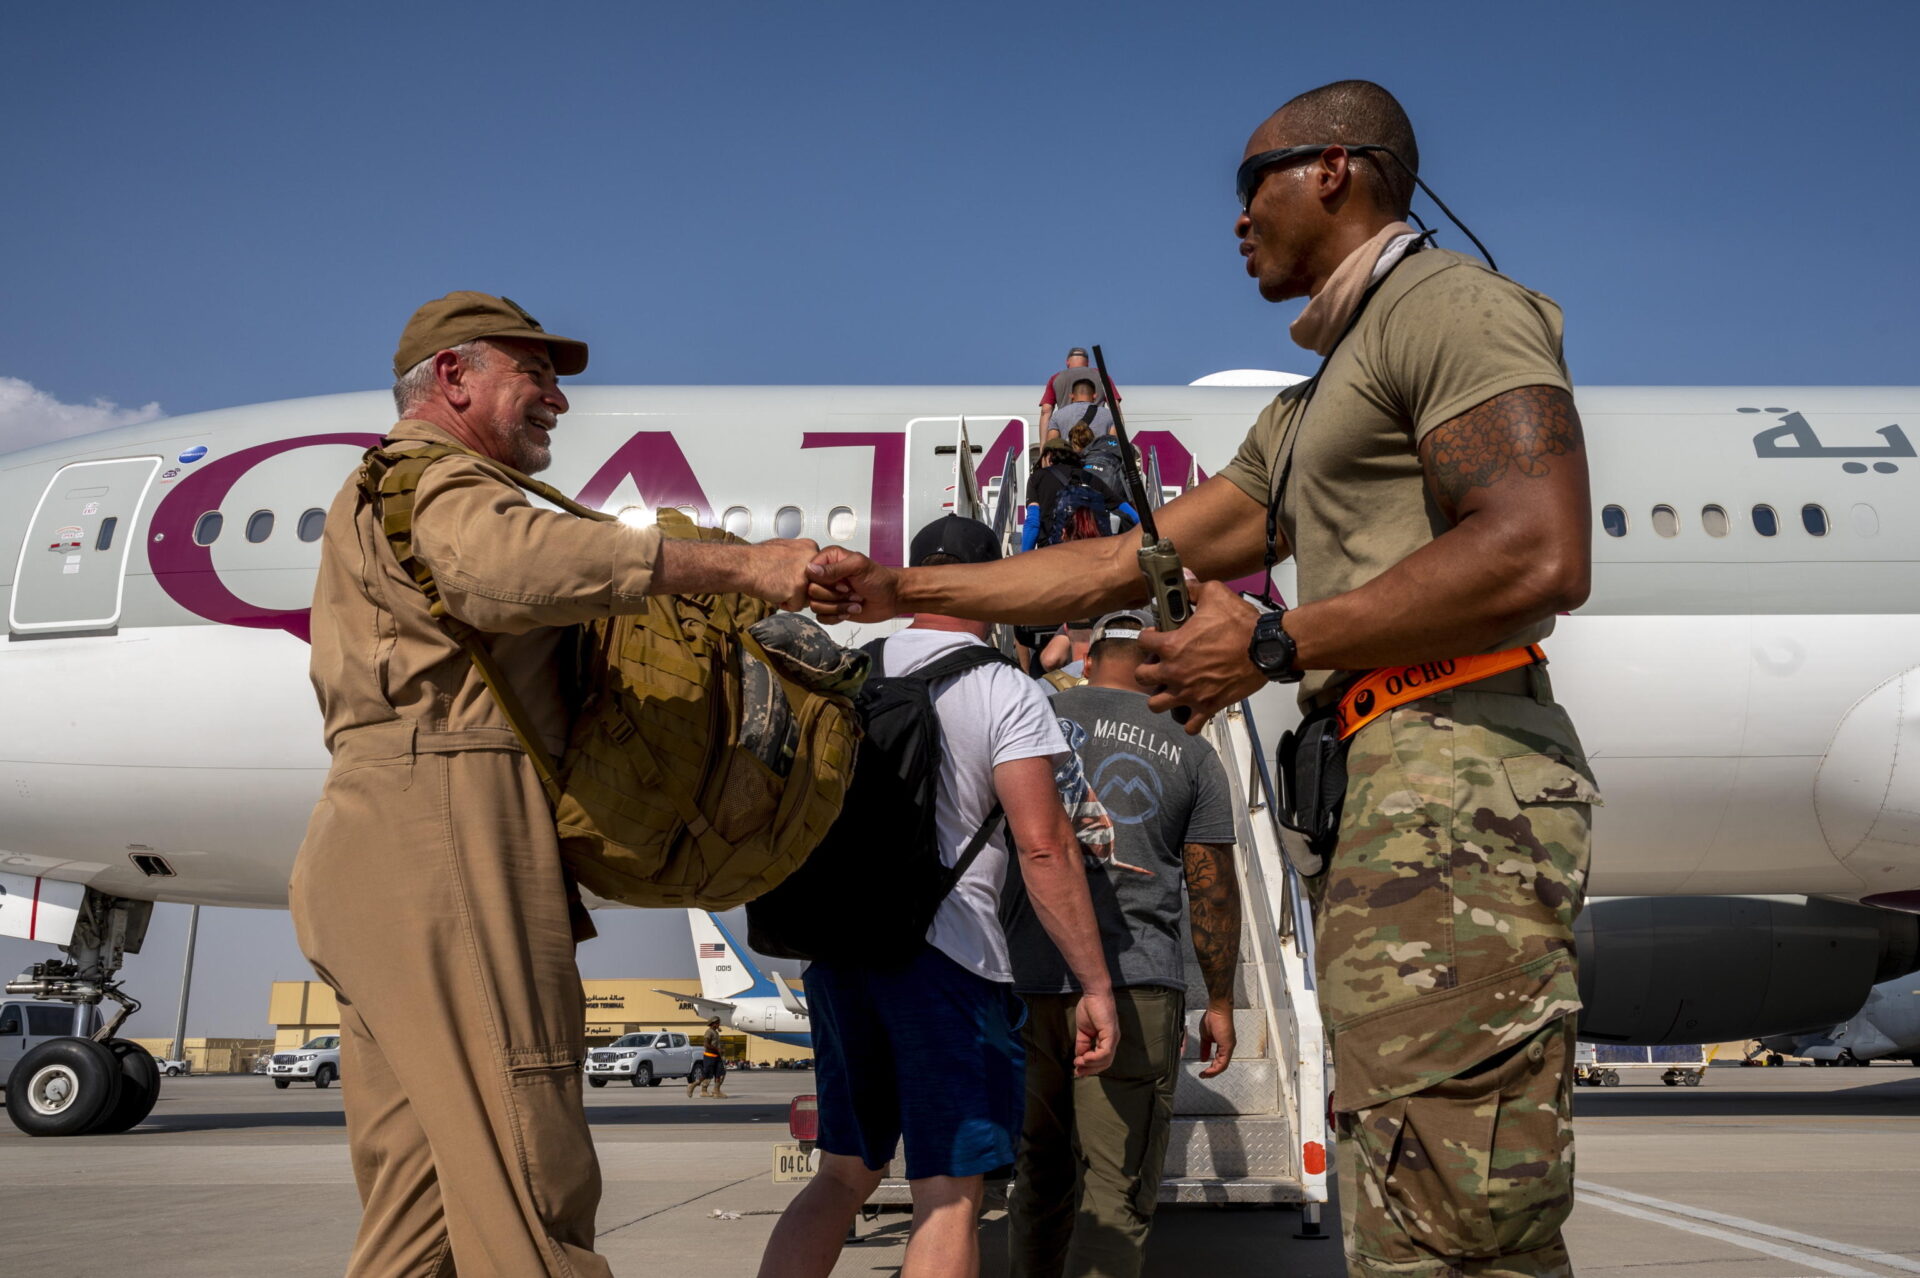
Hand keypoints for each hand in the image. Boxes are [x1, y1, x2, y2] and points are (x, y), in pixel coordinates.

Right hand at [747, 539, 819, 609]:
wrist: (743, 565)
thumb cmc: (757, 558)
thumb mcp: (783, 547)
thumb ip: (799, 556)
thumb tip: (805, 564)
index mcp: (810, 546)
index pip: (817, 571)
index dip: (799, 576)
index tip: (786, 572)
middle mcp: (812, 559)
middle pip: (815, 584)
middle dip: (799, 587)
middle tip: (780, 579)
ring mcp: (807, 575)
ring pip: (808, 597)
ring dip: (793, 597)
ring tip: (776, 584)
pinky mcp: (798, 589)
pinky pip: (796, 606)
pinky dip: (784, 603)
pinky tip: (773, 591)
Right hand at [805, 547, 902, 623]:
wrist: (891, 598)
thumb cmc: (879, 579)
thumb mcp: (858, 567)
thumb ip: (835, 568)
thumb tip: (810, 570)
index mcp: (828, 559)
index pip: (808, 572)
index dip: (824, 582)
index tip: (844, 583)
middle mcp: (824, 576)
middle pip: (811, 591)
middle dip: (835, 596)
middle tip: (853, 592)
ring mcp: (827, 593)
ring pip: (815, 606)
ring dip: (838, 607)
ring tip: (855, 602)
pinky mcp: (831, 609)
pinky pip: (821, 617)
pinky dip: (836, 617)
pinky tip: (850, 611)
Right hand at [1073, 989, 1118, 1076]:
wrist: (1094, 992)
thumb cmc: (1090, 1007)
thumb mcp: (1083, 1030)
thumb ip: (1082, 1044)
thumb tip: (1079, 1057)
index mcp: (1107, 1039)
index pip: (1102, 1059)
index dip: (1090, 1067)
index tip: (1077, 1070)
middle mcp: (1112, 1040)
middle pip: (1105, 1063)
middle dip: (1090, 1070)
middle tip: (1077, 1072)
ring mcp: (1113, 1038)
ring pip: (1106, 1060)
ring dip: (1090, 1065)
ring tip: (1078, 1063)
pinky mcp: (1111, 1034)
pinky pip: (1105, 1052)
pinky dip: (1094, 1058)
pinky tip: (1084, 1057)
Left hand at [1135, 581, 1267, 733]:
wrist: (1266, 648)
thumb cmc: (1242, 624)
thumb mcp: (1215, 594)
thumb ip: (1194, 588)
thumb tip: (1184, 578)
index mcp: (1172, 645)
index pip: (1142, 641)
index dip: (1147, 637)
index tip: (1156, 637)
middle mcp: (1175, 671)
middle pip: (1141, 677)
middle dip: (1147, 670)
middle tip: (1159, 665)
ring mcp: (1189, 692)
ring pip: (1156, 704)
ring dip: (1160, 697)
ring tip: (1170, 689)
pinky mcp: (1207, 706)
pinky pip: (1189, 725)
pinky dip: (1188, 720)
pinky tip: (1191, 710)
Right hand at [1196, 1000, 1235, 1077]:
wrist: (1218, 1009)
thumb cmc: (1213, 1018)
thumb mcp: (1205, 1037)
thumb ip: (1205, 1048)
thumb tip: (1203, 1058)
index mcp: (1223, 1044)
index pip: (1218, 1060)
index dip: (1211, 1067)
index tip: (1203, 1071)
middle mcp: (1228, 1046)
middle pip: (1221, 1065)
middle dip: (1212, 1072)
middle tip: (1203, 1075)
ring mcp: (1229, 1046)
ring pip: (1223, 1065)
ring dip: (1213, 1072)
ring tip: (1205, 1074)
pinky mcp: (1228, 1045)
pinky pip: (1223, 1061)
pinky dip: (1216, 1068)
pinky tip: (1209, 1070)